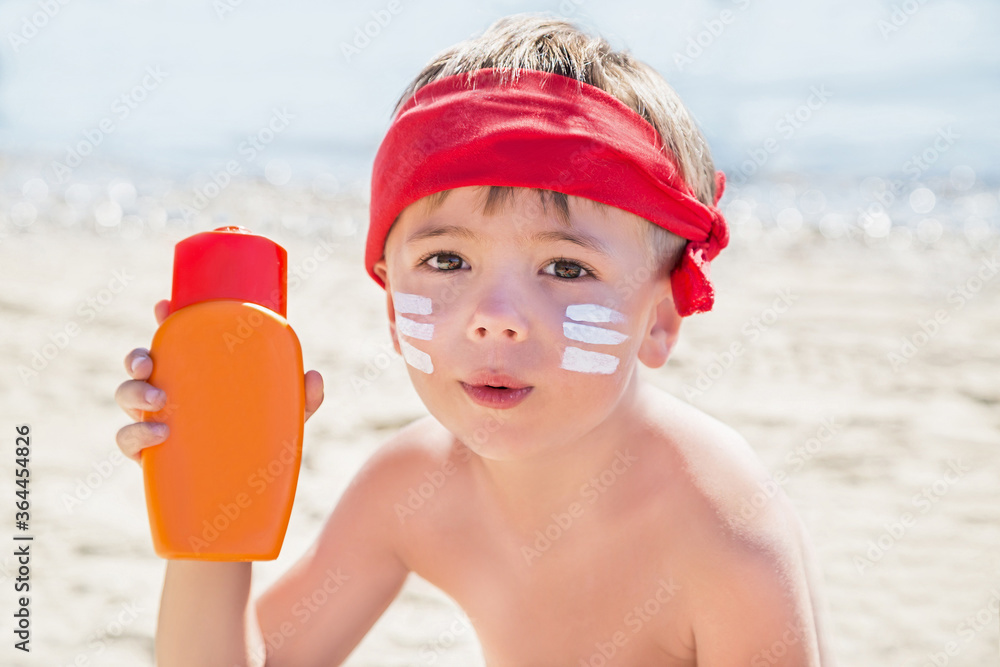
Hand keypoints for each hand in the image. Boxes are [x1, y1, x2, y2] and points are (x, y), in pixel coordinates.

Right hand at [114, 299, 324, 462]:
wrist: (246, 491)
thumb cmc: (260, 441)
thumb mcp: (284, 417)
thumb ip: (301, 398)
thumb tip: (313, 376)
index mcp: (196, 375)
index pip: (174, 340)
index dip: (166, 319)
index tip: (164, 305)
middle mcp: (170, 393)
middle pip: (139, 366)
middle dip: (136, 359)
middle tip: (150, 365)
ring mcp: (155, 422)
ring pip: (126, 398)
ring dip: (134, 394)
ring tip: (158, 402)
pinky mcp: (149, 456)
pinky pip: (127, 442)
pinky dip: (136, 436)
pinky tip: (160, 435)